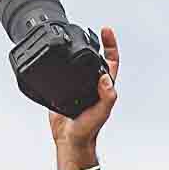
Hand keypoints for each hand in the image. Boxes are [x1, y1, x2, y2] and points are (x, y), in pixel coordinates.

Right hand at [48, 25, 118, 153]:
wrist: (70, 139)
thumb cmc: (88, 129)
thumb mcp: (101, 112)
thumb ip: (107, 96)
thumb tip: (106, 78)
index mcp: (104, 85)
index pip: (112, 60)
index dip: (111, 44)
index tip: (105, 30)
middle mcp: (92, 83)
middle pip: (96, 57)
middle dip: (96, 41)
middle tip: (92, 30)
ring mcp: (78, 85)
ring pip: (79, 63)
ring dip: (77, 50)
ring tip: (74, 37)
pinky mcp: (64, 89)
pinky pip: (62, 73)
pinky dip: (60, 63)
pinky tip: (57, 56)